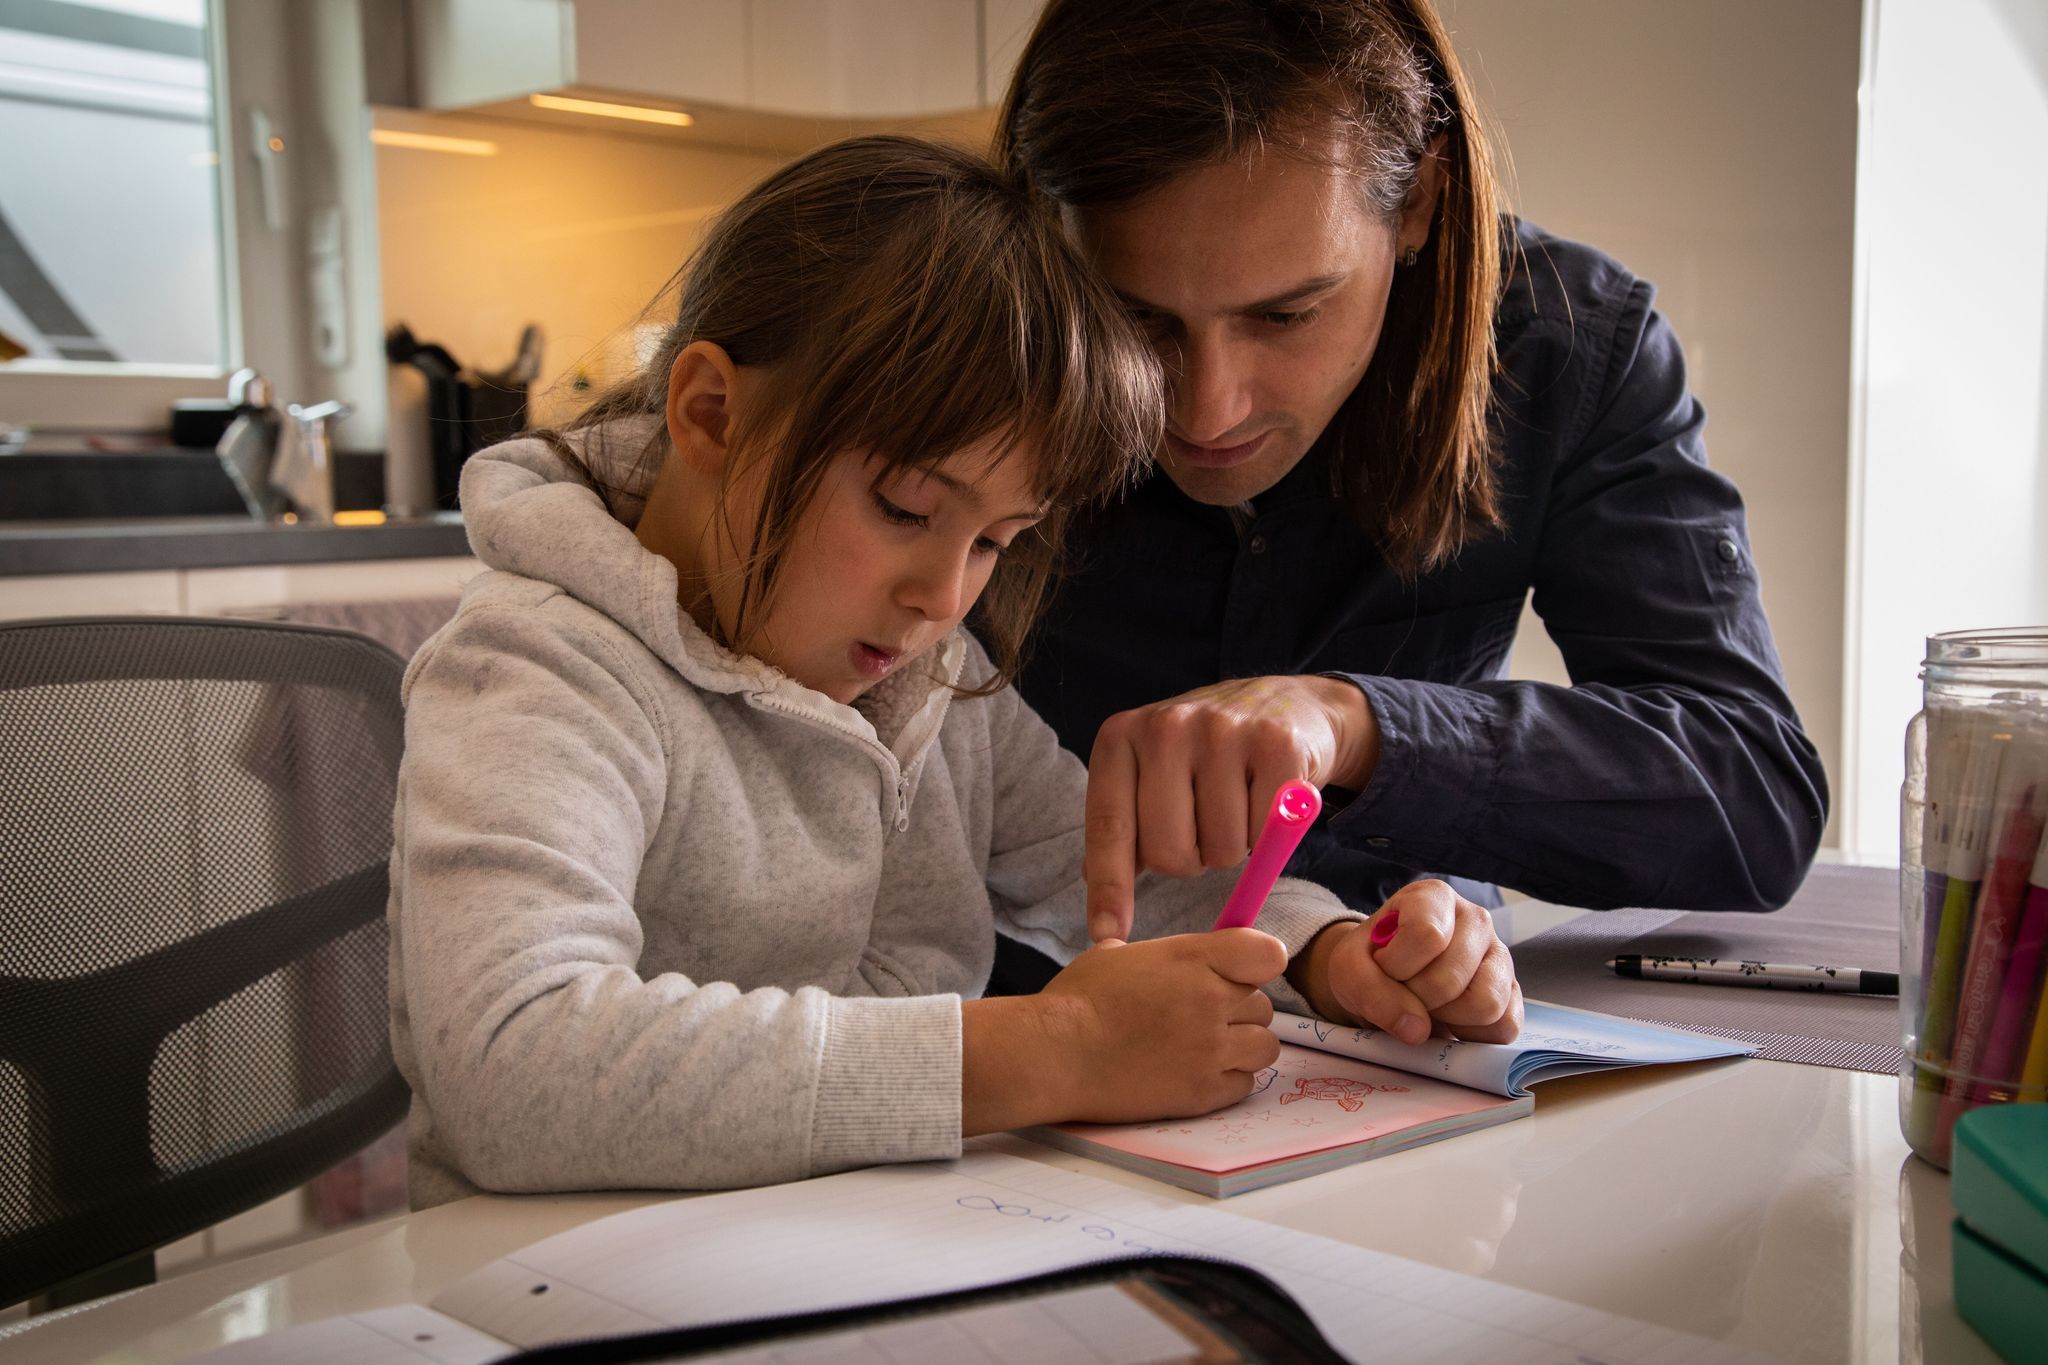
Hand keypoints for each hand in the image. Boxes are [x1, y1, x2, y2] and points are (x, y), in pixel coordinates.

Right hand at [1037, 931, 1285, 1124]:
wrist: (1056, 1054)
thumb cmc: (1078, 1001)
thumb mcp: (1120, 953)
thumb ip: (1167, 956)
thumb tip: (1181, 963)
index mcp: (1193, 959)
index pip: (1268, 955)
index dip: (1258, 963)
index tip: (1240, 972)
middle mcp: (1211, 1003)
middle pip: (1263, 1005)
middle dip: (1238, 1009)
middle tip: (1202, 1016)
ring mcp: (1210, 1051)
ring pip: (1264, 1046)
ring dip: (1242, 1045)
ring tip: (1206, 1047)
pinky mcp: (1203, 1093)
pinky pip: (1244, 1084)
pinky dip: (1228, 1079)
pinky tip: (1195, 1072)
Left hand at [1084, 675, 1379, 940]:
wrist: (1286, 704)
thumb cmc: (1205, 755)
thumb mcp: (1150, 775)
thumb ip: (1125, 827)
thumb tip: (1099, 900)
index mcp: (1120, 738)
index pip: (1110, 828)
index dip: (1110, 887)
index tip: (1106, 933)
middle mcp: (1165, 728)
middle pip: (1168, 853)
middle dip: (1189, 861)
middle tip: (1203, 830)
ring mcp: (1222, 731)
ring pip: (1221, 850)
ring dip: (1232, 848)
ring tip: (1236, 808)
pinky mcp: (1276, 744)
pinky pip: (1267, 833)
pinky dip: (1270, 835)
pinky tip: (1267, 799)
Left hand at [1294, 880, 1521, 1044]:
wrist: (1384, 976)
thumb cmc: (1370, 962)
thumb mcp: (1348, 969)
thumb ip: (1369, 991)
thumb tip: (1416, 1029)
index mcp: (1433, 897)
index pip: (1428, 936)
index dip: (1398, 966)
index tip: (1384, 967)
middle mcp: (1476, 919)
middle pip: (1453, 978)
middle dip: (1417, 999)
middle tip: (1403, 992)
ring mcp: (1499, 955)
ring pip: (1486, 1003)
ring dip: (1447, 1018)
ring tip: (1427, 1006)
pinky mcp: (1512, 992)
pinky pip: (1505, 1026)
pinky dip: (1473, 1035)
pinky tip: (1450, 1020)